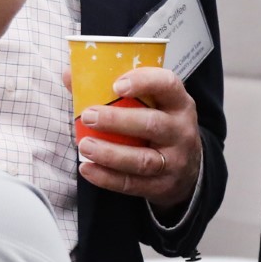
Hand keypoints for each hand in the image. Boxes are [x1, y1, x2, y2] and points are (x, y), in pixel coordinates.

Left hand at [75, 64, 202, 206]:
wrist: (189, 168)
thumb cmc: (160, 125)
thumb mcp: (153, 104)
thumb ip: (115, 90)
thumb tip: (71, 75)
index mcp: (178, 103)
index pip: (168, 85)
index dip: (144, 82)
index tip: (116, 85)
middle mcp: (181, 130)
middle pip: (152, 124)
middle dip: (116, 120)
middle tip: (88, 116)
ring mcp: (174, 160)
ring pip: (142, 159)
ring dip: (110, 153)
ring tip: (85, 145)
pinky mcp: (163, 185)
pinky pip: (133, 183)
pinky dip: (107, 177)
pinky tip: (88, 168)